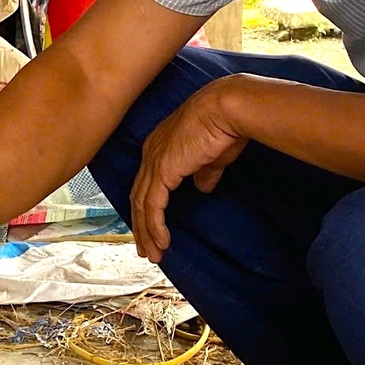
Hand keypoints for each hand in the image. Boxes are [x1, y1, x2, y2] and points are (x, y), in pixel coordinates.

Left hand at [130, 76, 248, 261]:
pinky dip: (155, 227)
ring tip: (154, 254)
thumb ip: (204, 173)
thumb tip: (203, 187)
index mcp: (159, 147)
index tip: (151, 229)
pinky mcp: (162, 171)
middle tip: (146, 249)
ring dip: (146, 233)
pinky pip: (153, 207)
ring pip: (142, 206)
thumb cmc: (223, 127)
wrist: (226, 109)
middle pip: (138, 197)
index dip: (147, 209)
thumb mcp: (211, 157)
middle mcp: (150, 153)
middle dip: (141, 226)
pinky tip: (162, 243)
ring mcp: (153, 162)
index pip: (146, 184)